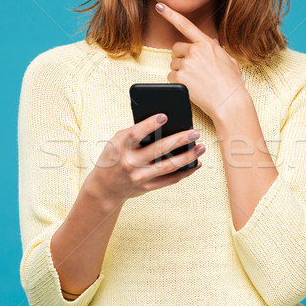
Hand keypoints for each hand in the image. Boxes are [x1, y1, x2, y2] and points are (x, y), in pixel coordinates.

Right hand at [87, 113, 204, 203]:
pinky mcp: (147, 187)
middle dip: (178, 140)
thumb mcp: (116, 143)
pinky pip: (170, 180)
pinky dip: (185, 172)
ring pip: (167, 166)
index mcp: (120, 147)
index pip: (135, 134)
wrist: (104, 188)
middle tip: (195, 132)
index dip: (149, 125)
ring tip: (201, 147)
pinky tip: (196, 163)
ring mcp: (139, 177)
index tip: (164, 116)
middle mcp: (130, 163)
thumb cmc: (114, 157)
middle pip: (157, 150)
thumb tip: (166, 124)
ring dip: (187, 156)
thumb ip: (136, 133)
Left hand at [154, 2, 247, 120]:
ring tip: (196, 81)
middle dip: (181, 57)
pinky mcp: (180, 76)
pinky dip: (178, 82)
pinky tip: (191, 87)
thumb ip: (218, 50)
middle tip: (193, 70)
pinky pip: (171, 76)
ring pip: (173, 64)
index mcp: (207, 44)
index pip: (185, 25)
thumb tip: (213, 42)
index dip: (170, 14)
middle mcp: (195, 50)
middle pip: (176, 49)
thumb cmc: (232, 84)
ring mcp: (187, 63)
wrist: (230, 102)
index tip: (159, 6)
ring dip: (180, 72)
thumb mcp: (229, 61)